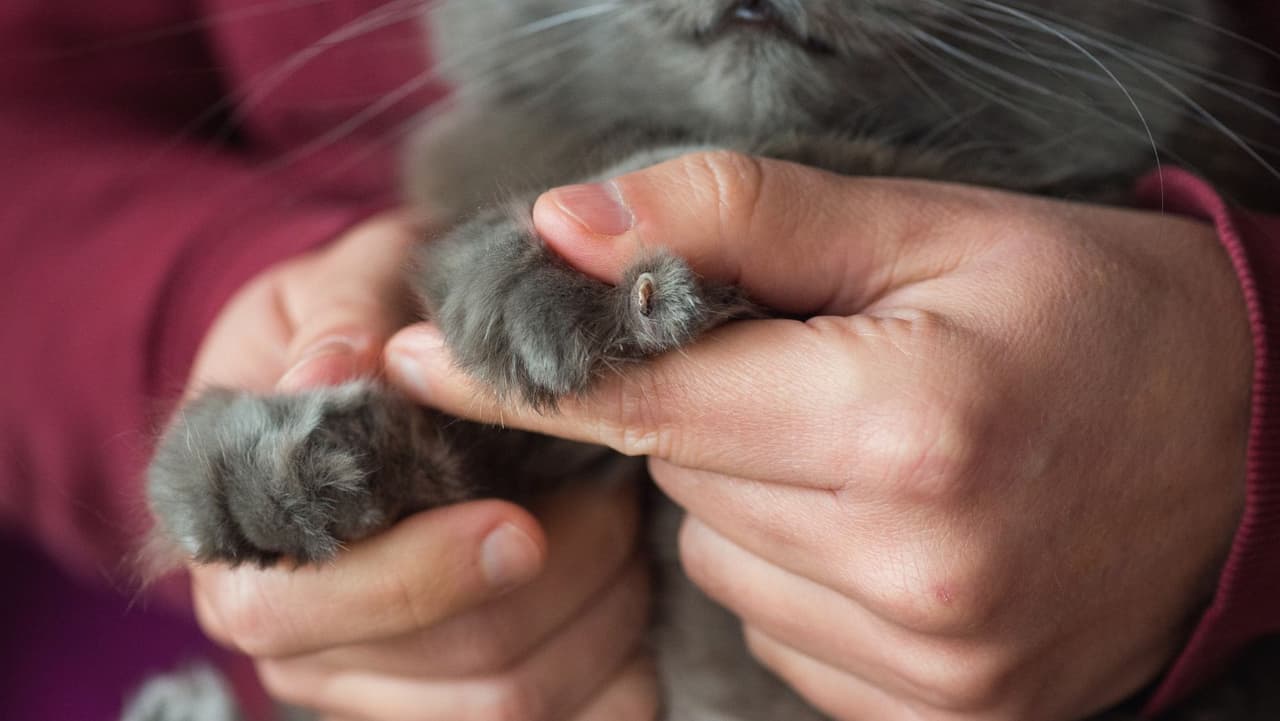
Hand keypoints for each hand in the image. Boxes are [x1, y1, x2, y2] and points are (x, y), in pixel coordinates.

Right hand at [183, 211, 655, 720]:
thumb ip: (340, 316)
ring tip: (622, 521)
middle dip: (557, 582)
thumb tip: (333, 368)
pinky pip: (555, 716)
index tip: (517, 525)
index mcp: (238, 530)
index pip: (302, 604)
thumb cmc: (359, 319)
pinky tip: (627, 592)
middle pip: (446, 664)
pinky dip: (612, 668)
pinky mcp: (440, 695)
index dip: (420, 575)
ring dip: (599, 615)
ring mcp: (366, 676)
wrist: (368, 370)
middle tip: (613, 496)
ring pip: (511, 700)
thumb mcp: (344, 282)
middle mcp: (290, 627)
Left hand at [385, 152, 1251, 719]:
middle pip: (683, 481)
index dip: (526, 377)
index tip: (417, 358)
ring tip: (868, 449)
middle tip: (806, 369)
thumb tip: (568, 228)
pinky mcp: (937, 713)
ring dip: (755, 497)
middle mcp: (912, 567)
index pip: (648, 402)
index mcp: (907, 427)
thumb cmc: (1087, 313)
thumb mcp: (928, 230)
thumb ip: (740, 219)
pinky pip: (777, 629)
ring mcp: (927, 663)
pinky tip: (884, 527)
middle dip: (706, 419)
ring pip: (722, 560)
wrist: (1241, 443)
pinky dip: (796, 571)